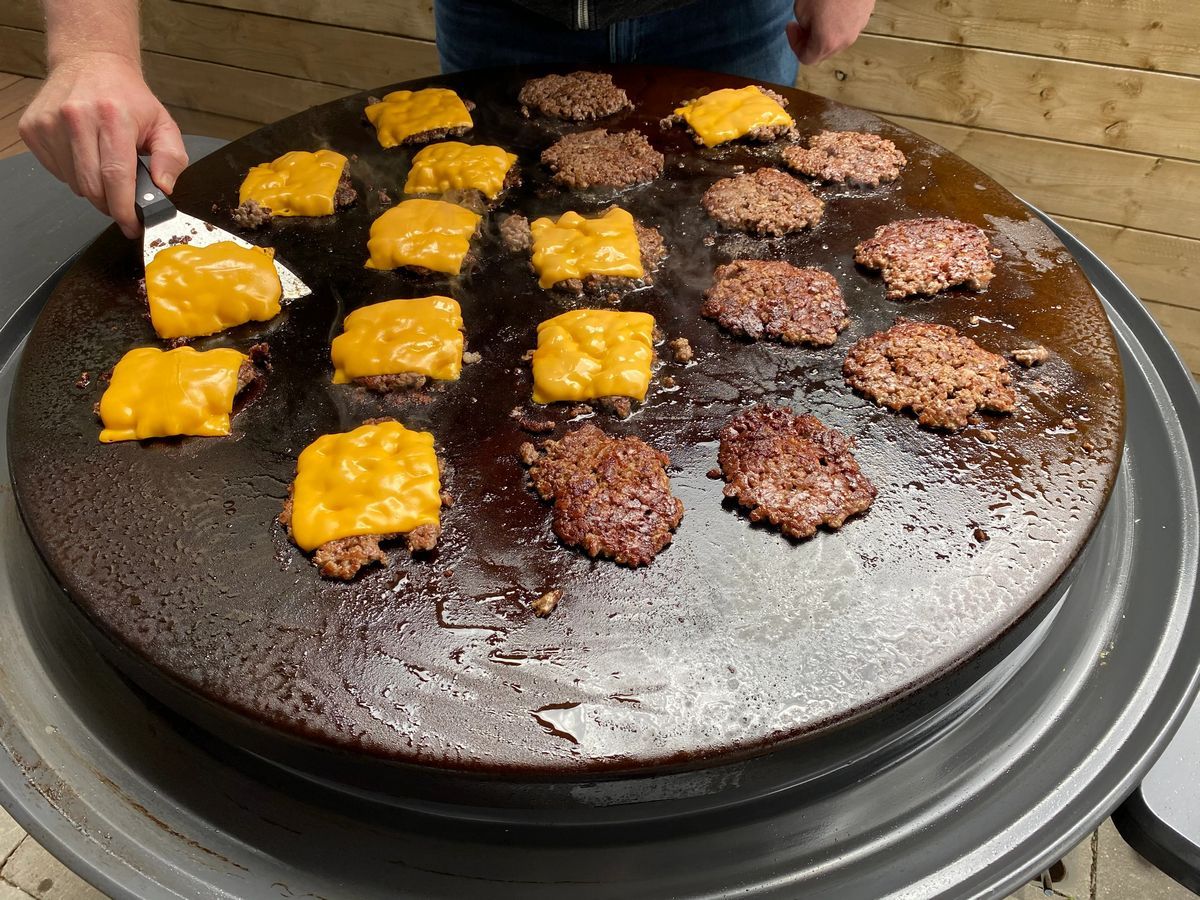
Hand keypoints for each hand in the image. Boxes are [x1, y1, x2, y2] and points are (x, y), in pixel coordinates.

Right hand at [19, 52, 187, 237]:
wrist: (91, 61)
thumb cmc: (128, 97)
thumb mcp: (163, 123)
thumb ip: (171, 158)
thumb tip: (164, 188)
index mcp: (113, 117)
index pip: (116, 177)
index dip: (124, 210)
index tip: (132, 226)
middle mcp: (76, 117)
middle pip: (92, 187)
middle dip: (110, 204)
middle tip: (123, 201)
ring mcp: (49, 122)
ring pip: (73, 183)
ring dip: (92, 189)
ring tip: (104, 167)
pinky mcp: (32, 128)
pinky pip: (56, 171)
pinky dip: (73, 174)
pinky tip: (84, 154)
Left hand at [787, 0, 875, 64]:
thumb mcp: (802, 8)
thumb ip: (803, 25)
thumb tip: (809, 27)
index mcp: (826, 42)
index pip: (807, 58)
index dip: (795, 44)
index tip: (792, 29)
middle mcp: (844, 41)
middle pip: (823, 52)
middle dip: (809, 41)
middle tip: (802, 24)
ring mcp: (858, 29)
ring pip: (836, 40)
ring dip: (825, 32)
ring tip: (818, 14)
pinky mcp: (865, 16)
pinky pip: (847, 26)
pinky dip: (838, 22)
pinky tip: (833, 7)